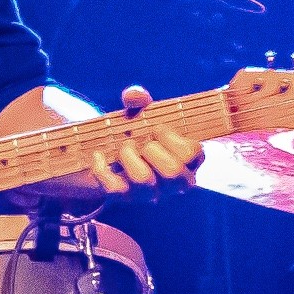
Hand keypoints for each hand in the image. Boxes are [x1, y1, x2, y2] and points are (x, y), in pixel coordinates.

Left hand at [17, 85, 205, 207]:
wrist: (110, 154)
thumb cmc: (137, 133)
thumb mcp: (140, 114)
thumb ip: (139, 100)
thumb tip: (135, 95)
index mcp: (188, 162)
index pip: (193, 154)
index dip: (173, 137)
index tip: (157, 128)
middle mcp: (173, 183)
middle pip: (173, 172)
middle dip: (153, 150)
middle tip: (143, 142)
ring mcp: (150, 193)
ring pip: (143, 180)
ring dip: (129, 156)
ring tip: (124, 147)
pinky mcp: (125, 198)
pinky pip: (114, 188)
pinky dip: (102, 168)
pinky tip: (99, 156)